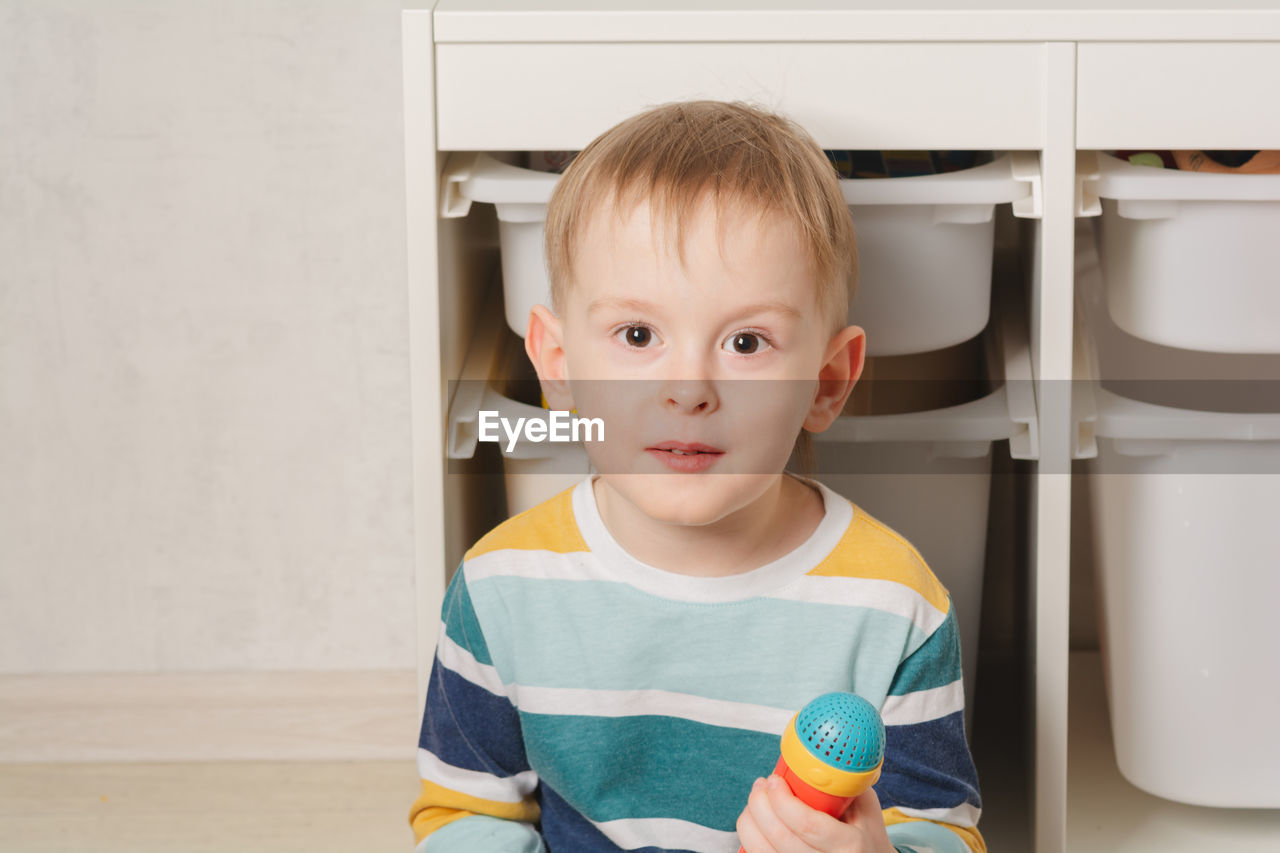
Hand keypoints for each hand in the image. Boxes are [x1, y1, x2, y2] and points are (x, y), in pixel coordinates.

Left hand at [736, 774, 896, 852]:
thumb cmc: (865, 835)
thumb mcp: (866, 807)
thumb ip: (844, 782)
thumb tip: (819, 750)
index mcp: (851, 846)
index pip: (808, 825)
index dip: (783, 800)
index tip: (774, 779)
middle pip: (780, 838)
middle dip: (760, 805)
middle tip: (760, 784)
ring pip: (763, 852)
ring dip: (749, 821)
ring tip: (755, 801)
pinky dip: (751, 839)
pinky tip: (754, 823)